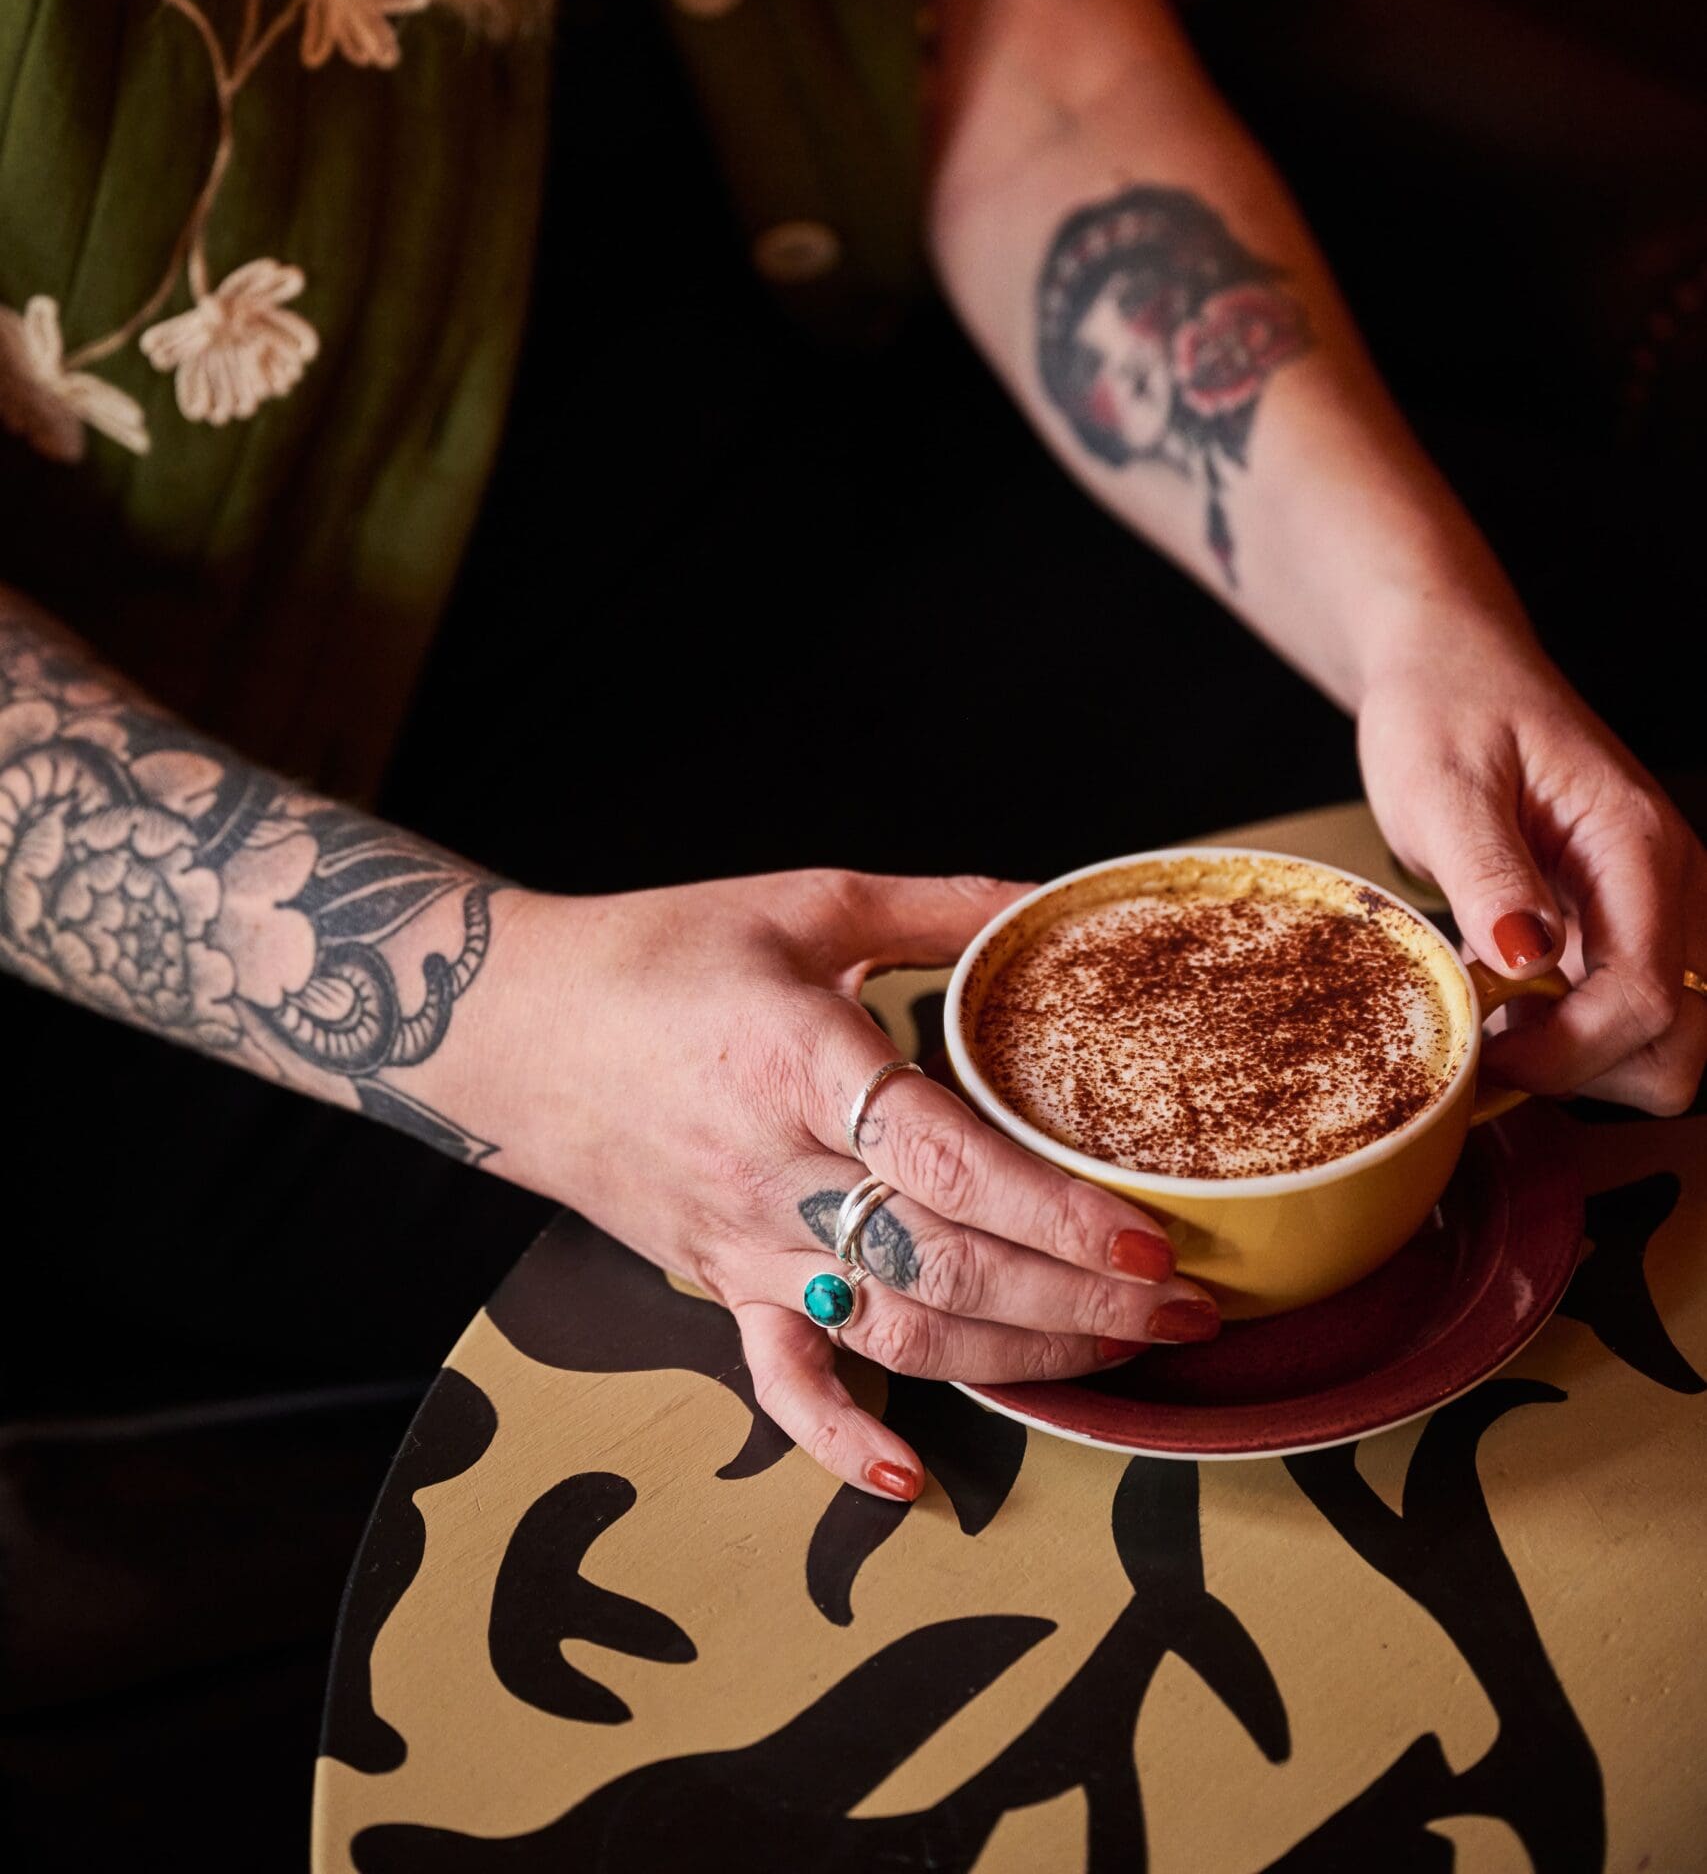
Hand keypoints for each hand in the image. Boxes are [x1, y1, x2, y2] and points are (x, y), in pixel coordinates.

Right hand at [469, 869, 1219, 1498]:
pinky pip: (779, 1383)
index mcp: (797, 1058)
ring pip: (894, 1334)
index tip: (1150, 1240)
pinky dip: (839, 1444)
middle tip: (1186, 1312)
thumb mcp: (802, 902)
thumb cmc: (659, 952)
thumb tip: (1053, 896)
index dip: (1054, 1213)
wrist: (511, 1027)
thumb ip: (936, 905)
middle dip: (1079, 1304)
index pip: (945, 1158)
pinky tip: (912, 1484)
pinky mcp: (717, 1286)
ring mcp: (746, 1242)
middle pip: (944, 1266)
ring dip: (1017, 1362)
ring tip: (1120, 1356)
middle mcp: (775, 1168)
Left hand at [1357, 609, 1706, 1113]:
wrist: (1450, 666)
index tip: (1485, 1051)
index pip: (1648, 996)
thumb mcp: (1442, 782)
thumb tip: (1523, 958)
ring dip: (1580, 1058)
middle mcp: (1668, 885)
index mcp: (1638, 846)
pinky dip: (1568, 1035)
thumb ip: (1487, 871)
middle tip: (1488, 1042)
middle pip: (1680, 1040)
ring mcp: (1653, 910)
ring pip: (1663, 1041)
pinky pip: (1623, 1015)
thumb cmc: (1445, 707)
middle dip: (1589, 1068)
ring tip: (1490, 1017)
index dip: (1570, 1049)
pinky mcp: (1621, 927)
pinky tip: (1500, 1001)